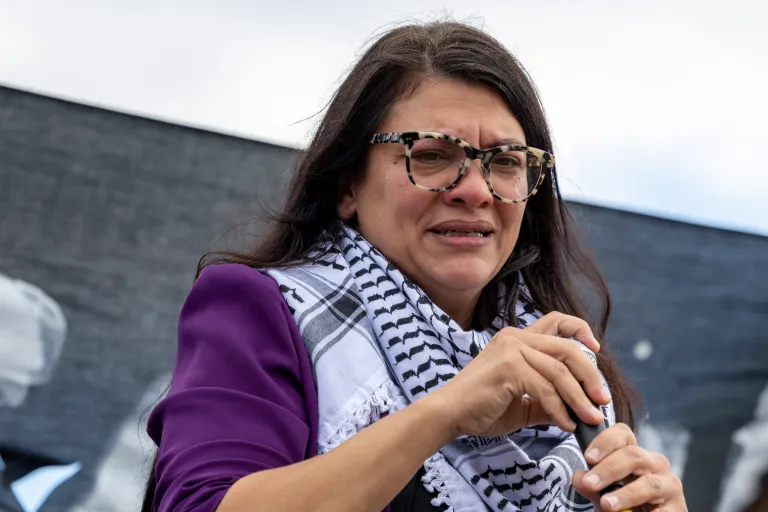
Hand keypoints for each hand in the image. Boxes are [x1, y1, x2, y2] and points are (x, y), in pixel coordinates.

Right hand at [428, 312, 610, 437]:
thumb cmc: (481, 407)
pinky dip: (560, 409)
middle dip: (590, 375)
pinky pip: (546, 388)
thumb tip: (578, 410)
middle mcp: (515, 337)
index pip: (556, 320)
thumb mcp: (523, 402)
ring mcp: (511, 350)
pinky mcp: (508, 367)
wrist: (450, 414)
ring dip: (580, 397)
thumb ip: (548, 400)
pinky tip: (565, 424)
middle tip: (602, 399)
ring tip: (590, 419)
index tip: (597, 348)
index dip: (580, 329)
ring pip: (560, 370)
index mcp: (517, 339)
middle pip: (567, 348)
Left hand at [571, 423, 686, 510]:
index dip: (605, 441)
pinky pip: (662, 509)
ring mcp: (669, 484)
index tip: (588, 457)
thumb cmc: (624, 503)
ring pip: (649, 483)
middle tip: (589, 483)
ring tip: (606, 504)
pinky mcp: (678, 508)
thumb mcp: (603, 493)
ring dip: (625, 494)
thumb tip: (579, 476)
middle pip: (633, 455)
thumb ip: (590, 484)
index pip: (623, 434)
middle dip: (608, 469)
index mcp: (634, 453)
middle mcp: (654, 463)